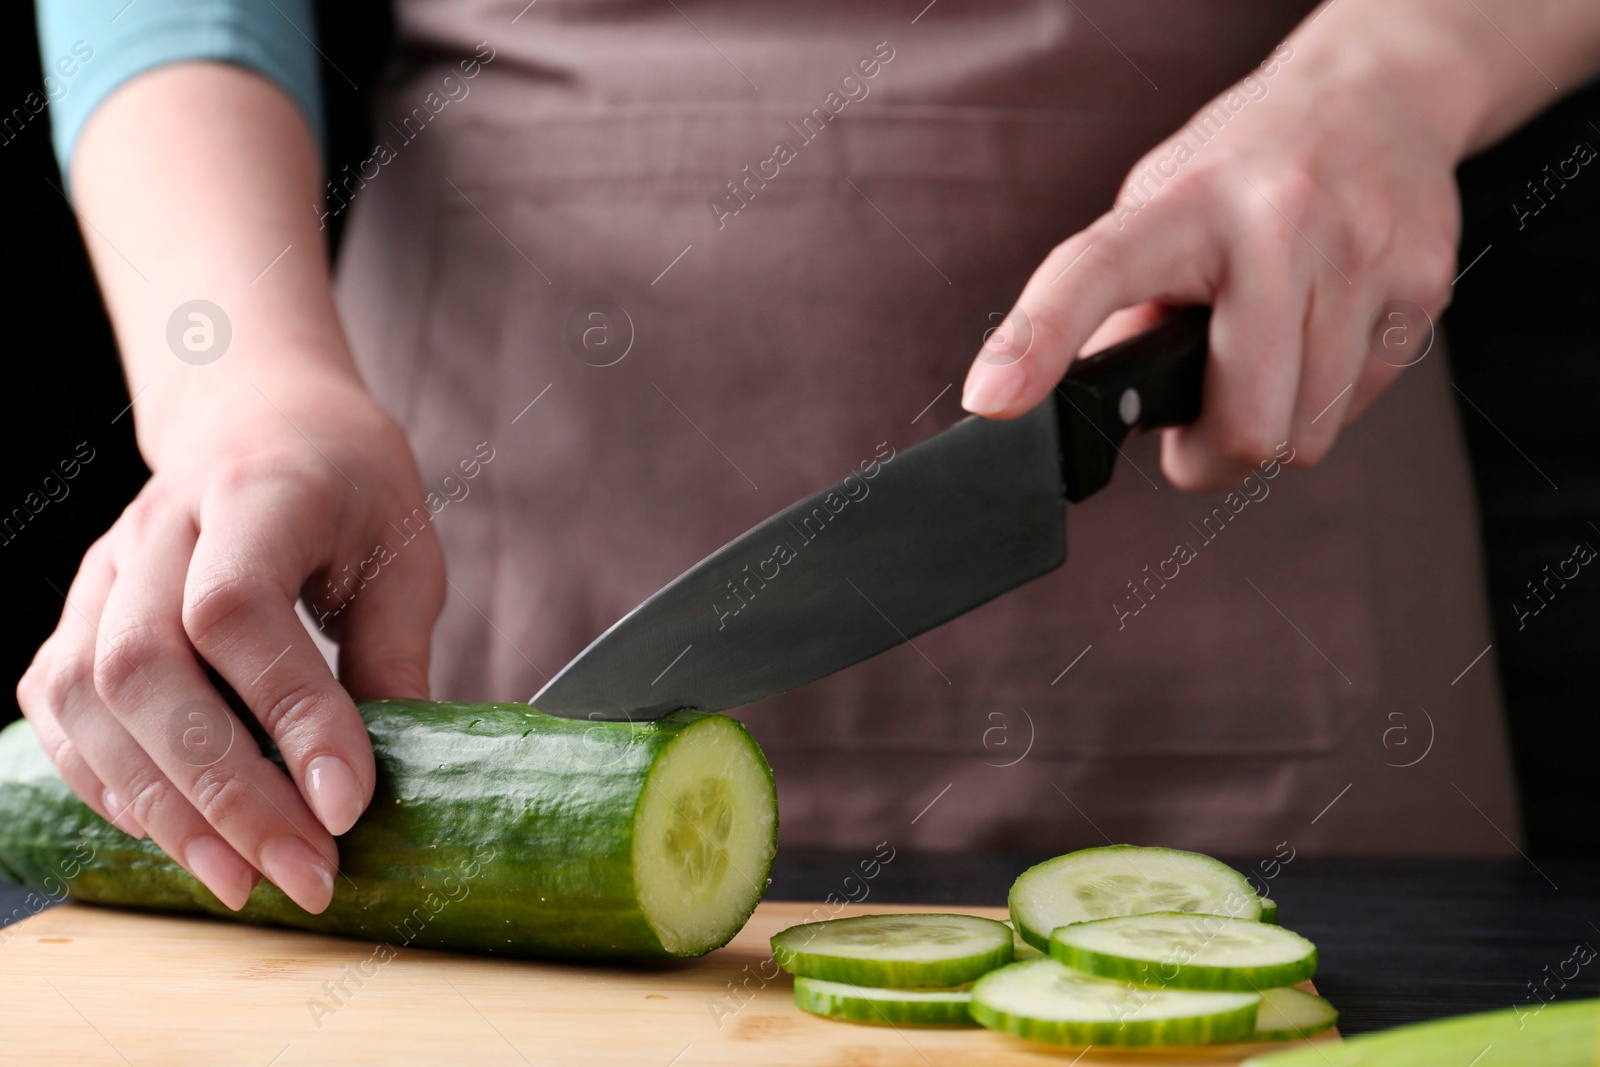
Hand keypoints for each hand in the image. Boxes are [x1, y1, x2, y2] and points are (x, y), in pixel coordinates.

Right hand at [17, 370, 444, 912]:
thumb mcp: (405, 554)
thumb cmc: (350, 488)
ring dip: (164, 807)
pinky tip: (176, 834)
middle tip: (304, 872)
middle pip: (145, 666)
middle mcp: (158, 526)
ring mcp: (103, 568)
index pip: (237, 608)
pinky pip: (60, 708)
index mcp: (257, 490)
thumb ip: (394, 658)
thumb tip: (379, 786)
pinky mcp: (78, 611)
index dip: (288, 715)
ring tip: (242, 879)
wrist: (263, 419)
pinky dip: (111, 783)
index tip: (347, 805)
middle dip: (225, 790)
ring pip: (86, 696)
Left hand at [960, 31, 1467, 489]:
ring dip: (1271, 425)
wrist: (1380, 94)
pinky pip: (1357, 407)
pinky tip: (1317, 337)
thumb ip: (1121, 300)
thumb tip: (1094, 398)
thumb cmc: (1248, 165)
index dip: (1037, 343)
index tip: (992, 401)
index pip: (1095, 274)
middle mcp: (1277, 223)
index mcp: (1184, 203)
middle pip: (1244, 427)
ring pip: (1306, 435)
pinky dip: (1326, 398)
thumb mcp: (1159, 203)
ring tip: (1260, 359)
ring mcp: (1361, 255)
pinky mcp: (1422, 286)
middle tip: (1196, 425)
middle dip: (1210, 455)